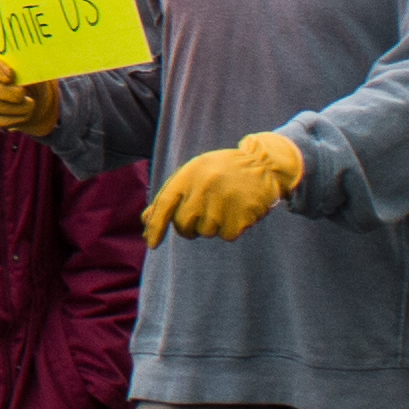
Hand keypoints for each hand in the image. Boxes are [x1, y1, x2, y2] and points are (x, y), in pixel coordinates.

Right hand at [0, 46, 44, 139]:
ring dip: (11, 107)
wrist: (33, 96)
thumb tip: (29, 63)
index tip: (11, 76)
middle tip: (22, 93)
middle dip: (2, 91)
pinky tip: (25, 114)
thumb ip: (26, 63)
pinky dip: (10, 120)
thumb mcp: (29, 65)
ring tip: (30, 105)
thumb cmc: (29, 75)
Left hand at [142, 127, 309, 242]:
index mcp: (190, 173)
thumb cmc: (221, 171)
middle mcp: (205, 187)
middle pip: (183, 224)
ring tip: (224, 205)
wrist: (263, 165)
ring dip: (212, 226)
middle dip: (189, 226)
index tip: (151, 244)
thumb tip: (146, 221)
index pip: (165, 203)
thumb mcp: (194, 174)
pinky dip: (230, 229)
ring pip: (206, 232)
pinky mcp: (241, 215)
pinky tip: (237, 211)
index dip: (156, 226)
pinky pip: (226, 235)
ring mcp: (224, 202)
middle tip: (204, 212)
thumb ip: (170, 196)